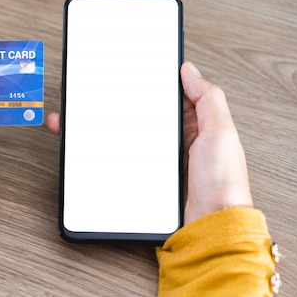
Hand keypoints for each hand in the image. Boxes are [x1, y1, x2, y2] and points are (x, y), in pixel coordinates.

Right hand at [45, 61, 252, 225]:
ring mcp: (156, 159)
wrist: (209, 226)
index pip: (164, 96)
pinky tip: (84, 145)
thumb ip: (208, 98)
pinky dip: (100, 151)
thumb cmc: (223, 183)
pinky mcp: (143, 176)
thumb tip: (189, 70)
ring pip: (121, 135)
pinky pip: (118, 158)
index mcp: (194, 125)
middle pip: (135, 115)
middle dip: (110, 103)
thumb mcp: (221, 132)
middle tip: (86, 91)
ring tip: (73, 116)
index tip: (122, 70)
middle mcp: (173, 140)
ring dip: (97, 127)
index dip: (143, 82)